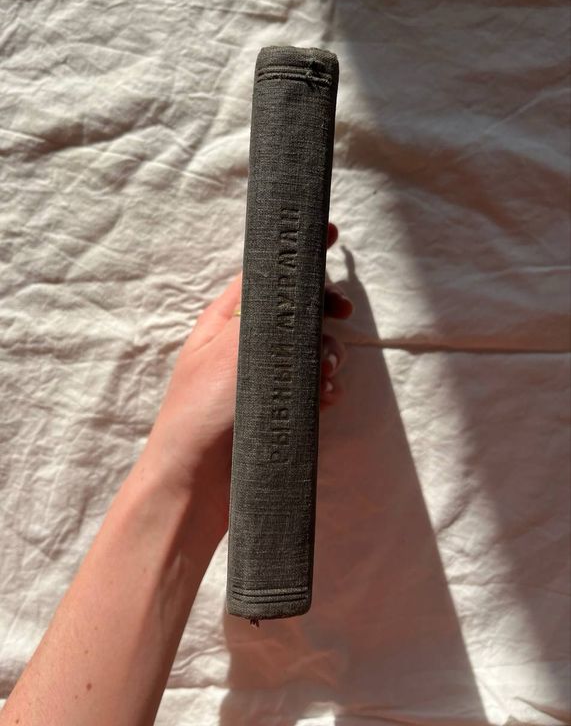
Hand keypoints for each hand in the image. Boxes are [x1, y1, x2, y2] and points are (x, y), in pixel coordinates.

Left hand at [139, 222, 352, 537]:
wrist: (194, 487)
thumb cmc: (201, 414)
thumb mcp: (232, 354)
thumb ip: (266, 316)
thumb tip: (298, 286)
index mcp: (225, 323)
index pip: (266, 276)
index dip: (298, 258)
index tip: (331, 238)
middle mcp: (245, 347)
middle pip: (295, 312)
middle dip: (322, 312)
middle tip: (342, 313)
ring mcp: (262, 380)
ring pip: (310, 351)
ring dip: (327, 356)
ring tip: (325, 377)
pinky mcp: (277, 411)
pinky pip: (311, 388)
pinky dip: (324, 388)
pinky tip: (327, 400)